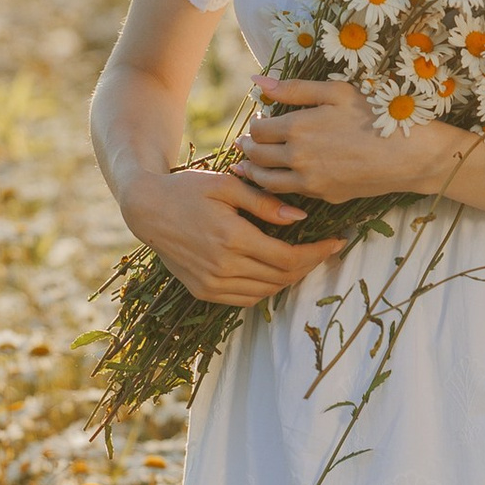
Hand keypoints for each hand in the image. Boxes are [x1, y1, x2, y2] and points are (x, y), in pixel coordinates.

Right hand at [124, 161, 337, 307]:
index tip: (337, 242)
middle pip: (281, 277)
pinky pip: (246, 299)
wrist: (146, 208)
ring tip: (306, 259)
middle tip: (326, 249)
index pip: (288, 258)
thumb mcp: (227, 185)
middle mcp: (222, 267)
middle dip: (310, 265)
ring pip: (266, 292)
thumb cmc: (187, 188)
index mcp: (232, 239)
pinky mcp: (203, 291)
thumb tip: (301, 219)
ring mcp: (211, 284)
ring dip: (290, 279)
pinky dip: (267, 289)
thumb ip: (265, 203)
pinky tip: (276, 271)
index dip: (317, 253)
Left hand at [240, 75, 444, 209]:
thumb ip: (294, 88)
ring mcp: (310, 182)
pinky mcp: (324, 196)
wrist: (409, 153)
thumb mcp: (336, 91)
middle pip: (257, 158)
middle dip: (248, 149)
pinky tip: (281, 178)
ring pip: (268, 182)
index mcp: (297, 128)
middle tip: (247, 143)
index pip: (258, 130)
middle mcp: (297, 158)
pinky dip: (278, 187)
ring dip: (255, 173)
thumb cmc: (376, 113)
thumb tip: (257, 81)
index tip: (259, 120)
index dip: (254, 125)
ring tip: (252, 165)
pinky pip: (291, 194)